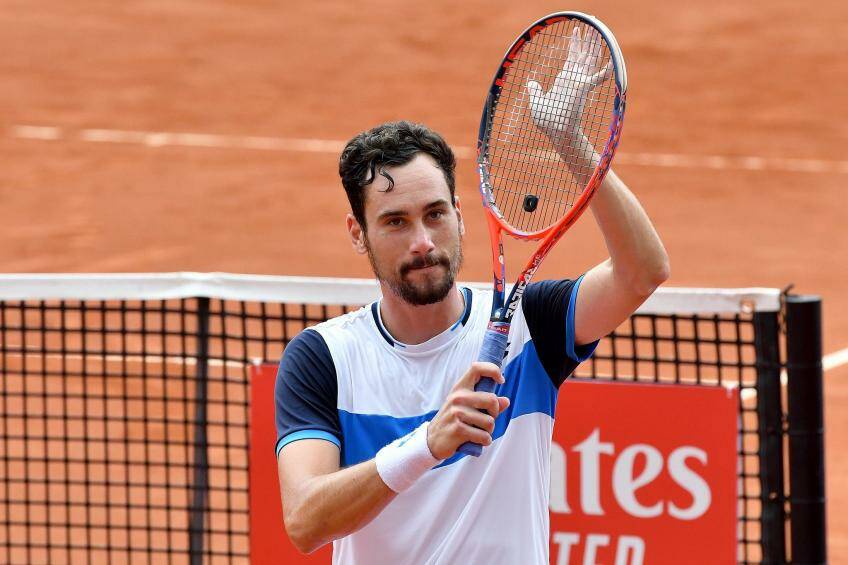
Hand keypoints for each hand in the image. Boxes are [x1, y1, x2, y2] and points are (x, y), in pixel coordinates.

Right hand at [426, 362, 510, 459]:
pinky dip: (485, 441)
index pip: (477, 368)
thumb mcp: (467, 407)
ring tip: (478, 431)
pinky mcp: (458, 429)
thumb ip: (487, 403)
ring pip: (490, 421)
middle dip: (494, 413)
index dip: (493, 370)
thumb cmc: (453, 421)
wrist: (433, 440)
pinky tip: (477, 440)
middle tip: (486, 419)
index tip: (501, 379)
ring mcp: (457, 413)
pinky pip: (484, 436)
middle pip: (492, 399)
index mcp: (460, 388)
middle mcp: (458, 397)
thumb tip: (506, 401)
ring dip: (488, 431)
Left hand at [527, 26, 610, 153]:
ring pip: (591, 58)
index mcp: (565, 80)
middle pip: (585, 53)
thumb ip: (536, 92)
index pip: (572, 57)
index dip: (575, 43)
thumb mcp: (537, 103)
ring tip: (598, 29)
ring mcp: (580, 83)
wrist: (556, 133)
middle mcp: (575, 79)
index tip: (576, 29)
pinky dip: (606, 71)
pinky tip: (613, 61)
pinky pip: (598, 77)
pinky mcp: (583, 88)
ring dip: (595, 44)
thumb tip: (532, 83)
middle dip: (589, 38)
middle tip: (592, 22)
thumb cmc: (547, 122)